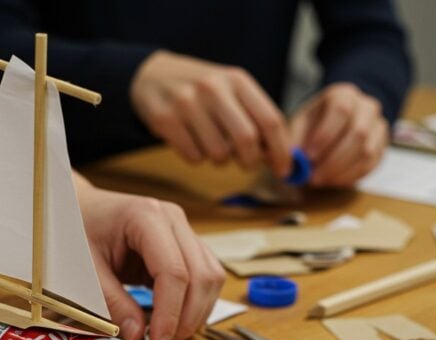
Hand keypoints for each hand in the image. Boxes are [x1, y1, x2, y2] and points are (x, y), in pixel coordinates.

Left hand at [75, 175, 224, 339]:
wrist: (80, 209)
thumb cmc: (78, 231)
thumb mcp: (85, 268)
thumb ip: (111, 302)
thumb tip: (137, 335)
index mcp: (146, 217)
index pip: (174, 272)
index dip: (170, 314)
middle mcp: (173, 219)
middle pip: (201, 276)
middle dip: (186, 318)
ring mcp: (183, 230)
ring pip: (211, 278)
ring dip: (195, 313)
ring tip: (167, 335)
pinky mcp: (186, 244)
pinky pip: (205, 276)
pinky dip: (195, 303)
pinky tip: (173, 320)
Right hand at [130, 51, 291, 176]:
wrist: (151, 75)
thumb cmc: (201, 90)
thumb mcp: (231, 91)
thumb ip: (255, 118)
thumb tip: (278, 157)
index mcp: (237, 80)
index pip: (270, 120)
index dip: (281, 151)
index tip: (284, 169)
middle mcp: (213, 88)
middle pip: (246, 140)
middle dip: (250, 161)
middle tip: (246, 164)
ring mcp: (186, 103)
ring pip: (218, 154)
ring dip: (219, 159)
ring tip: (211, 143)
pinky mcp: (165, 119)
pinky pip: (193, 157)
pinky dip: (196, 157)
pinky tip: (190, 140)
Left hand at [290, 83, 387, 186]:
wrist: (334, 126)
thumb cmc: (313, 125)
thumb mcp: (299, 126)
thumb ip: (294, 142)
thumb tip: (295, 164)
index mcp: (343, 94)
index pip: (341, 109)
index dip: (325, 134)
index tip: (308, 156)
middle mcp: (366, 106)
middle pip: (358, 132)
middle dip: (333, 159)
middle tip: (312, 177)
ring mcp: (378, 126)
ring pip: (367, 151)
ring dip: (341, 171)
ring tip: (319, 180)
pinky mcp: (382, 147)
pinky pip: (371, 164)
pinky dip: (350, 176)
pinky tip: (332, 181)